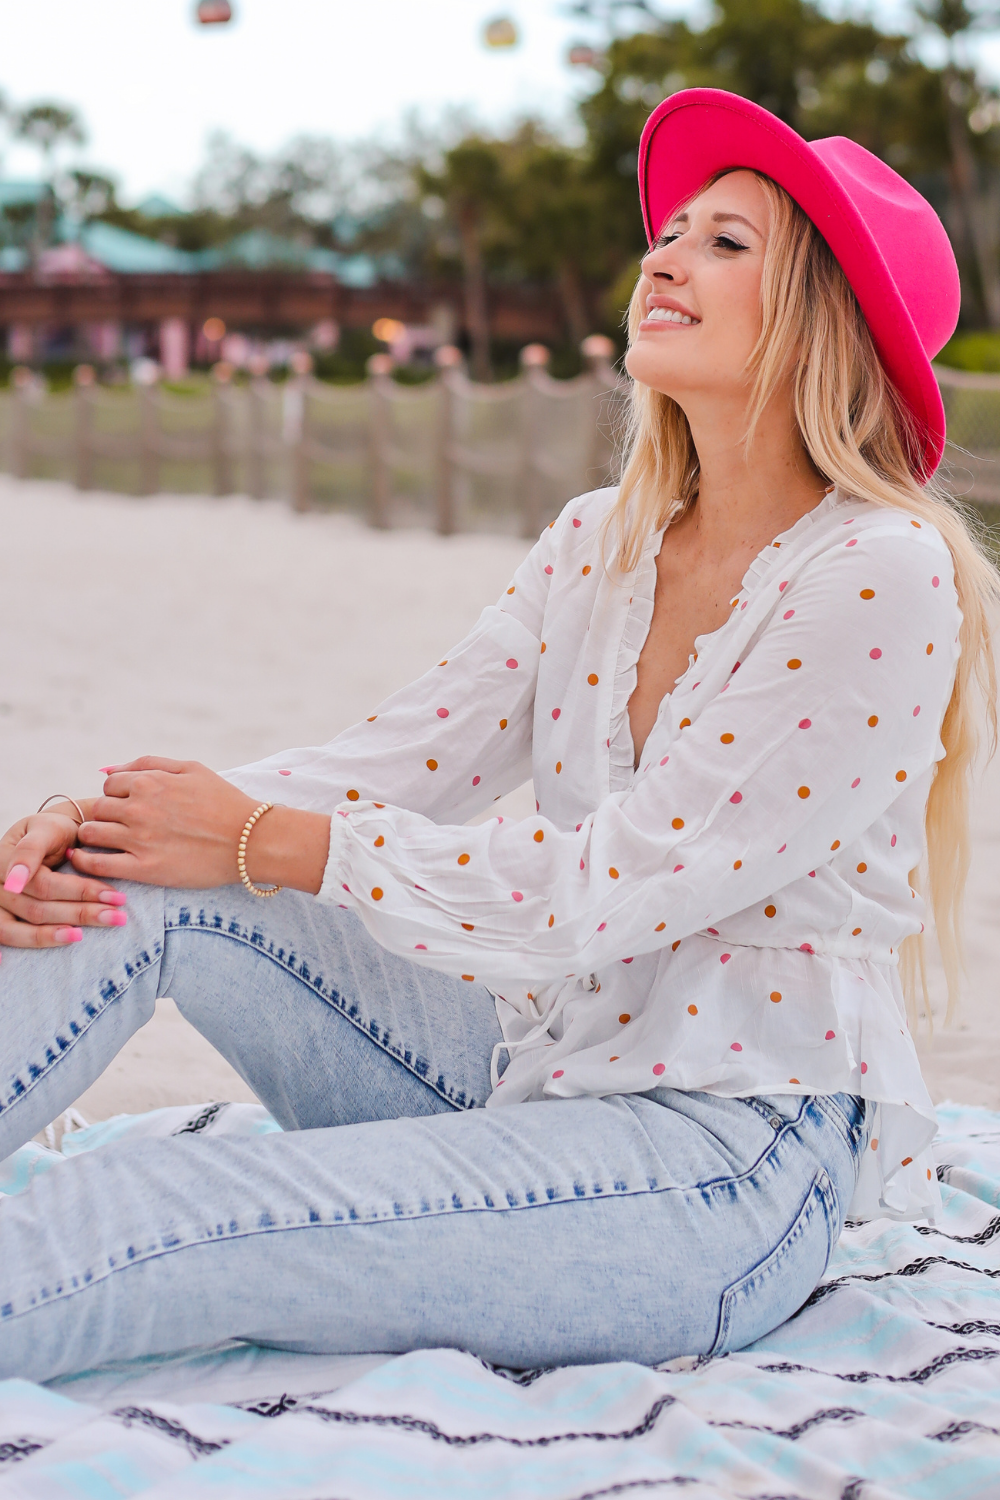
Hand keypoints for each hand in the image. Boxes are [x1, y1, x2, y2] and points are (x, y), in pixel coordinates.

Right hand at [0, 811, 127, 948]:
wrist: (46, 835)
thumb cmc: (49, 831)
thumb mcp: (45, 829)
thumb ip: (31, 850)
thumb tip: (15, 882)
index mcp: (4, 861)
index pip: (44, 885)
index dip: (79, 892)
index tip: (115, 897)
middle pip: (37, 910)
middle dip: (80, 913)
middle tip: (118, 915)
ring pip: (24, 929)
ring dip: (57, 936)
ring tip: (89, 934)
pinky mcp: (2, 919)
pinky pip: (5, 938)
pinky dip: (13, 950)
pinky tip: (12, 964)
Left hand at [69, 757, 257, 888]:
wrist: (251, 841)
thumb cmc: (225, 802)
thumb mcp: (192, 769)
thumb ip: (148, 763)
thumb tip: (107, 770)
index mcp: (150, 782)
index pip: (109, 785)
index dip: (117, 796)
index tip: (130, 808)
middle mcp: (139, 808)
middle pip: (97, 808)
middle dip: (106, 816)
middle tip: (121, 827)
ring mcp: (139, 839)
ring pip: (91, 834)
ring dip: (94, 838)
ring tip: (109, 845)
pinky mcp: (144, 869)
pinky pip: (98, 864)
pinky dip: (87, 862)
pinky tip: (91, 862)